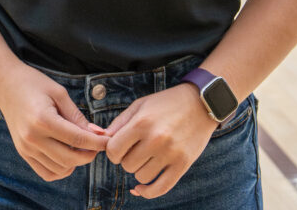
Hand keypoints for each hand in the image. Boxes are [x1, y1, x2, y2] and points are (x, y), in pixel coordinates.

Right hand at [0, 65, 107, 180]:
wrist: (5, 85)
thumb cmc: (34, 84)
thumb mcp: (59, 93)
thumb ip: (77, 116)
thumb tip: (98, 134)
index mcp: (43, 120)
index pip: (77, 139)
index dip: (97, 142)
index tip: (109, 141)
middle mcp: (32, 138)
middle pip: (70, 158)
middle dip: (89, 154)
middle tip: (97, 145)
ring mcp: (26, 148)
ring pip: (60, 169)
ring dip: (76, 162)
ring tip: (82, 148)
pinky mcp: (23, 153)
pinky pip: (46, 173)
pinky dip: (61, 170)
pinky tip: (68, 157)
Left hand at [104, 83, 216, 198]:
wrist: (201, 103)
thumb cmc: (166, 103)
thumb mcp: (139, 106)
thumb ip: (117, 124)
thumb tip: (95, 136)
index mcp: (142, 123)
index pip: (113, 151)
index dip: (113, 151)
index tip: (120, 146)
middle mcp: (156, 139)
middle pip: (127, 165)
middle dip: (127, 159)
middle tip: (137, 149)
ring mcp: (171, 153)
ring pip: (141, 177)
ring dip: (140, 170)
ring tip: (147, 157)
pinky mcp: (183, 164)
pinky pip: (160, 188)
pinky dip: (148, 192)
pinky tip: (141, 189)